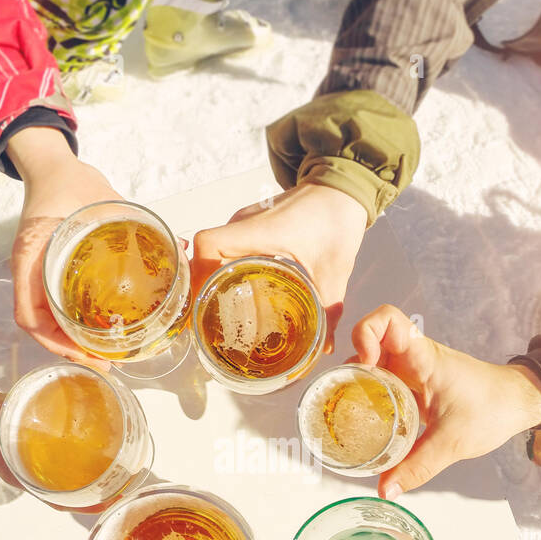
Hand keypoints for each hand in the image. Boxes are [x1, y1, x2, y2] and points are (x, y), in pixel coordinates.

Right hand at [6, 127, 121, 367]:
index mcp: (31, 260)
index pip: (31, 317)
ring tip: (109, 353)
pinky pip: (57, 306)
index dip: (59, 343)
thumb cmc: (68, 184)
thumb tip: (178, 250)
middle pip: (43, 326)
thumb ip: (136, 224)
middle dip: (73, 349)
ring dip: (76, 341)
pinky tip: (102, 330)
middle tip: (108, 362)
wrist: (55, 169)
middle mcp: (32, 273)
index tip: (90, 355)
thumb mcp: (101, 202)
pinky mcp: (51, 273)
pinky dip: (77, 323)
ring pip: (50, 320)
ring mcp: (40, 274)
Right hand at [192, 183, 367, 352]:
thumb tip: (324, 349)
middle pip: (203, 253)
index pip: (208, 244)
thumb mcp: (334, 272)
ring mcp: (245, 224)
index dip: (197, 274)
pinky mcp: (250, 227)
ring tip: (216, 313)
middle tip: (208, 321)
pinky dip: (223, 271)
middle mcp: (244, 224)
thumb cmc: (336, 222)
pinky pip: (225, 249)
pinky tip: (233, 295)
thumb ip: (329, 311)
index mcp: (259, 230)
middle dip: (200, 287)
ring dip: (210, 279)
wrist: (342, 190)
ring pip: (212, 252)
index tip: (202, 305)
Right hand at [350, 305, 540, 498]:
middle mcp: (414, 358)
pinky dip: (371, 396)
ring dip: (359, 381)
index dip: (366, 332)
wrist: (517, 404)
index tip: (363, 363)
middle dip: (351, 365)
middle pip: (369, 342)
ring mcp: (412, 371)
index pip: (387, 319)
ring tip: (348, 410)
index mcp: (424, 357)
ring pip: (374, 364)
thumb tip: (385, 490)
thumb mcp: (452, 442)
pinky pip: (384, 383)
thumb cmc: (493, 409)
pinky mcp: (415, 386)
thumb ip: (417, 467)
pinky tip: (367, 420)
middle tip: (344, 397)